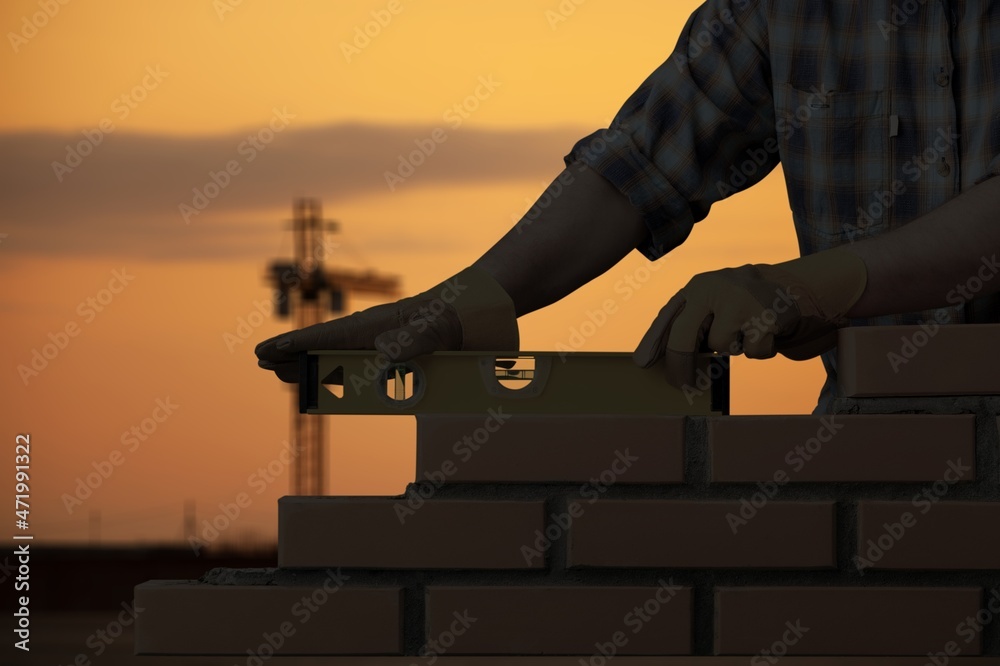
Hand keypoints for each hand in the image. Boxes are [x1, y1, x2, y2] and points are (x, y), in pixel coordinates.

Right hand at [255, 266, 518, 382]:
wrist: (479, 314)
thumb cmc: (454, 317)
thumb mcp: (436, 329)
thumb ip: (413, 339)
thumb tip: (383, 355)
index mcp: (373, 327)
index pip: (323, 337)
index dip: (292, 346)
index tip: (263, 353)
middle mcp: (373, 336)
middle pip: (325, 350)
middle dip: (296, 358)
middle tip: (268, 367)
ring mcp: (385, 345)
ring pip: (342, 360)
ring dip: (316, 368)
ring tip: (291, 376)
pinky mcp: (400, 355)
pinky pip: (365, 369)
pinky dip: (345, 376)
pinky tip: (337, 381)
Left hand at [633, 248, 867, 387]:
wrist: (792, 287)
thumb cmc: (740, 304)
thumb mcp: (713, 305)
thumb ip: (688, 325)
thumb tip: (656, 360)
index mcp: (698, 286)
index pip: (668, 317)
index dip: (653, 342)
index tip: (641, 364)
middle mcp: (715, 288)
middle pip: (684, 336)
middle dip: (680, 365)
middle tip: (680, 385)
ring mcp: (741, 301)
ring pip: (721, 348)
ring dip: (733, 349)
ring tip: (745, 331)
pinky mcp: (765, 317)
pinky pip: (752, 352)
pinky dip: (758, 350)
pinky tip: (764, 332)